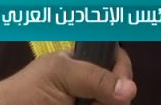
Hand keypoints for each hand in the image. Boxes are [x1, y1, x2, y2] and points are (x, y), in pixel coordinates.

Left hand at [0, 48, 135, 104]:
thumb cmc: (29, 92)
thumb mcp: (62, 76)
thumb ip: (95, 77)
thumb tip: (130, 89)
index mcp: (84, 63)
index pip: (117, 60)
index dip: (122, 70)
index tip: (120, 84)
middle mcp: (91, 85)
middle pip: (122, 89)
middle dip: (114, 97)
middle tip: (91, 103)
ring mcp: (88, 102)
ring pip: (115, 104)